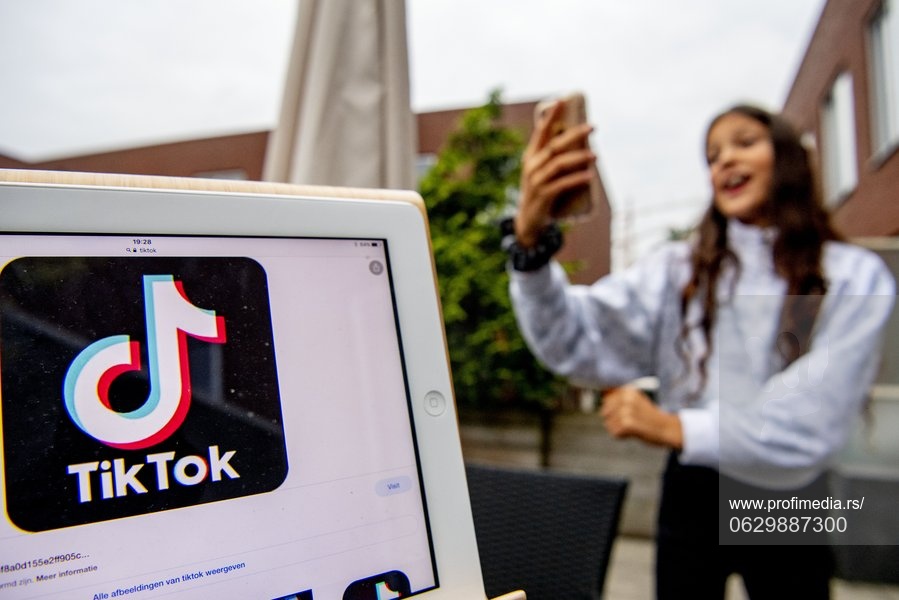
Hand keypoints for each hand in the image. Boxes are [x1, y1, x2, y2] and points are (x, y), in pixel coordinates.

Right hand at [515, 100, 595, 246]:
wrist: (529, 221)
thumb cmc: (540, 192)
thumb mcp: (542, 173)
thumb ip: (555, 159)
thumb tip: (583, 145)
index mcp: (531, 156)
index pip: (541, 132)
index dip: (551, 115)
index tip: (562, 100)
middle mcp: (532, 166)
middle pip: (555, 145)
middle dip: (574, 134)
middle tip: (593, 127)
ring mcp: (536, 181)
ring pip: (559, 164)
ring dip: (579, 158)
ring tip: (596, 155)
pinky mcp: (543, 196)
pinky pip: (562, 184)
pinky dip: (578, 179)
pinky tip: (590, 176)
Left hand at [600, 386, 682, 448]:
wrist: (667, 428)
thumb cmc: (649, 416)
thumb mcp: (635, 401)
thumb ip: (619, 397)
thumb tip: (602, 393)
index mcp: (628, 390)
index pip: (606, 400)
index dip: (614, 410)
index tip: (629, 413)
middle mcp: (626, 398)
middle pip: (605, 412)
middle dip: (614, 420)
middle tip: (631, 422)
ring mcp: (627, 411)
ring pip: (609, 424)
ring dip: (619, 429)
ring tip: (634, 427)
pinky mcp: (628, 424)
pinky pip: (615, 433)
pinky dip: (622, 436)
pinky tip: (634, 433)